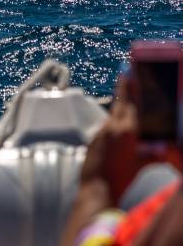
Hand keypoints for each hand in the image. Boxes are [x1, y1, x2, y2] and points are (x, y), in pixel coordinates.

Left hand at [79, 81, 153, 204]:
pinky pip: (106, 125)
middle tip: (125, 72)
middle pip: (120, 103)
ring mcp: (100, 132)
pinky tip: (118, 122)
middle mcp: (112, 127)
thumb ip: (155, 153)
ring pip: (112, 113)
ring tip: (125, 94)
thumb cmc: (123, 178)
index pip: (131, 103)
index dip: (131, 87)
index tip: (130, 71)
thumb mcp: (143, 164)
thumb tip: (167, 147)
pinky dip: (113, 120)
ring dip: (119, 104)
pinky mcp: (93, 139)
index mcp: (127, 130)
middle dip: (124, 88)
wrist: (96, 189)